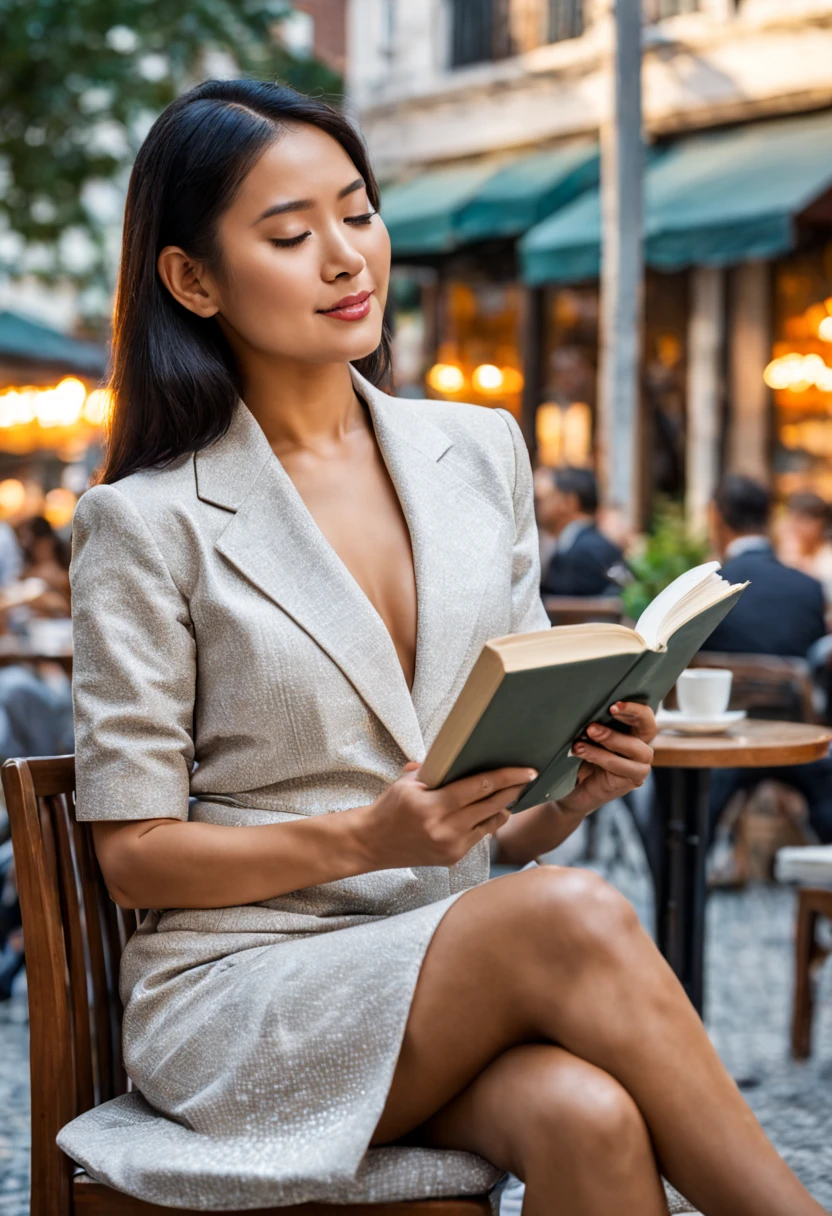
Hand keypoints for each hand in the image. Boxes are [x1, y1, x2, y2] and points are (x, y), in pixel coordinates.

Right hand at [359, 761, 536, 869]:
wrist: (371, 843)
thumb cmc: (389, 808)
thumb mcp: (408, 782)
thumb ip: (435, 769)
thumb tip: (462, 753)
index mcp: (432, 806)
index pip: (479, 787)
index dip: (507, 777)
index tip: (526, 770)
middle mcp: (444, 829)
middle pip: (492, 806)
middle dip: (513, 790)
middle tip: (527, 778)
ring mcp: (451, 846)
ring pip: (491, 823)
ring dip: (503, 808)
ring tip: (510, 794)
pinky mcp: (453, 857)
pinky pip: (480, 836)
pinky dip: (486, 822)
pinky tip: (490, 811)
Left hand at [556, 700, 655, 816]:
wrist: (570, 791)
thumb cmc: (580, 758)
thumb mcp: (587, 737)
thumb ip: (595, 724)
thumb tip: (587, 706)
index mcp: (634, 733)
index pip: (644, 715)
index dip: (635, 708)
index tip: (613, 705)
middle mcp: (641, 748)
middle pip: (649, 728)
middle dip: (626, 718)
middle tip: (594, 723)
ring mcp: (640, 766)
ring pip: (635, 749)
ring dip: (608, 741)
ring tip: (580, 741)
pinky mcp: (632, 781)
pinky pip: (620, 767)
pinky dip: (599, 757)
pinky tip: (581, 752)